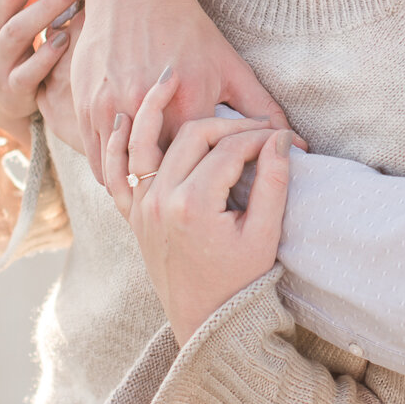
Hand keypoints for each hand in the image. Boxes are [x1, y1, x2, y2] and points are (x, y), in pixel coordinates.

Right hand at [71, 0, 290, 187]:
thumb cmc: (189, 31)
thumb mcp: (231, 68)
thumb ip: (265, 111)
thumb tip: (301, 149)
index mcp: (187, 101)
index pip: (202, 166)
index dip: (211, 190)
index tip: (219, 204)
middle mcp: (144, 107)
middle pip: (160, 176)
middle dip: (175, 198)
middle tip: (189, 216)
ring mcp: (110, 107)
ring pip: (123, 174)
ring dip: (140, 194)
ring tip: (161, 206)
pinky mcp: (85, 107)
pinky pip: (98, 160)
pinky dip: (115, 177)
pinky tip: (133, 185)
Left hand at [105, 70, 293, 343]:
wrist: (207, 325)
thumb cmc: (241, 283)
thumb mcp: (264, 234)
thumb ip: (272, 183)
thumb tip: (280, 140)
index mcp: (194, 205)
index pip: (231, 148)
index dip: (263, 136)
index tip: (288, 137)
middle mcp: (160, 200)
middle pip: (192, 135)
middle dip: (226, 121)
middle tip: (257, 122)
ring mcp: (142, 207)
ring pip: (146, 143)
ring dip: (154, 109)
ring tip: (168, 78)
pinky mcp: (134, 216)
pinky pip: (116, 173)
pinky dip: (117, 145)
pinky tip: (124, 119)